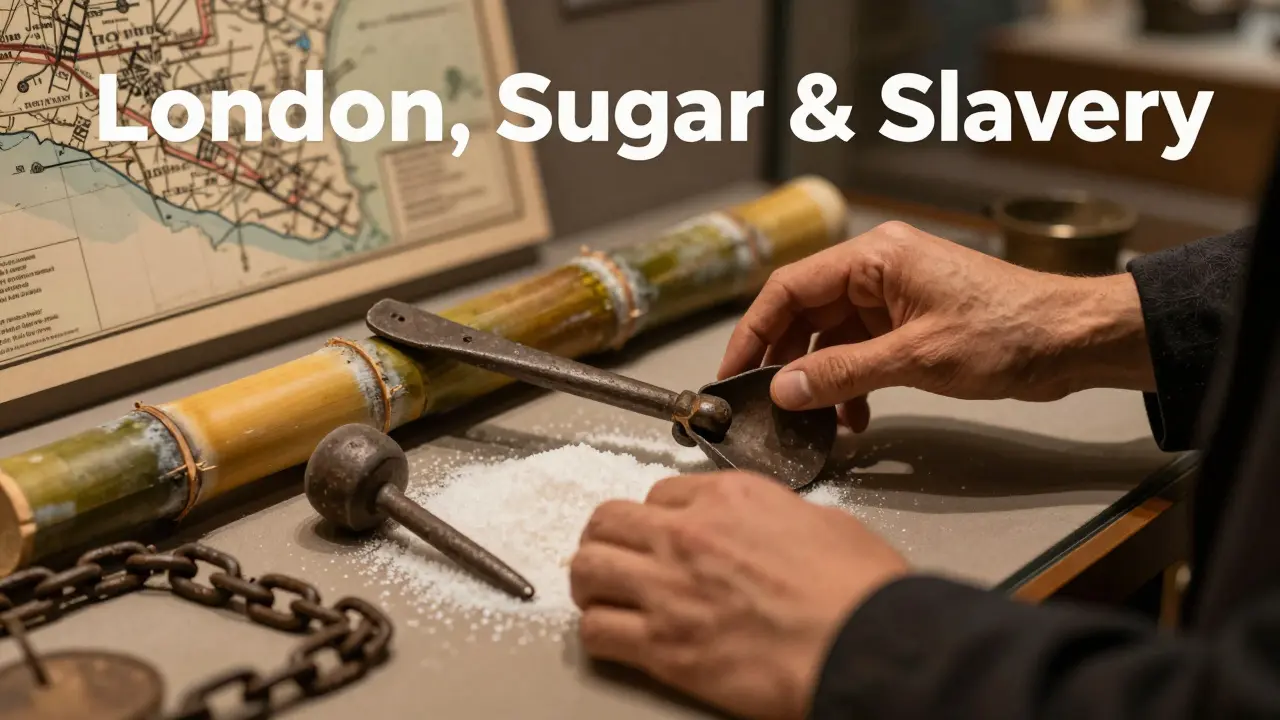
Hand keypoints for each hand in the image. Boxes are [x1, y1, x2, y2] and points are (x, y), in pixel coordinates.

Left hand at [570, 471, 907, 719]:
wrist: (863, 647)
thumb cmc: (859, 592)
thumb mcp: (823, 522)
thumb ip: (776, 518)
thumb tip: (767, 532)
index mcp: (730, 497)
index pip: (660, 493)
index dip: (659, 517)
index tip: (662, 534)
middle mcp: (688, 535)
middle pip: (607, 521)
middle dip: (608, 539)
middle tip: (616, 557)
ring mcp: (669, 589)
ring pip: (587, 569)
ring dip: (591, 582)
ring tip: (604, 595)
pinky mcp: (663, 646)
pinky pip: (596, 631)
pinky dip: (599, 634)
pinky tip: (615, 638)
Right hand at [720, 222, 1154, 427]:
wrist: (1074, 340)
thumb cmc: (1009, 331)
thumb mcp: (916, 357)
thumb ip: (843, 373)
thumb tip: (785, 389)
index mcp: (875, 257)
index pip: (790, 288)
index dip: (754, 330)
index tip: (733, 370)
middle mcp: (879, 269)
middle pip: (806, 312)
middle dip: (785, 359)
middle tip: (765, 400)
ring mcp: (896, 295)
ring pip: (832, 336)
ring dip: (821, 378)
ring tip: (816, 418)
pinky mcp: (912, 322)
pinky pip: (862, 350)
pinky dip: (852, 382)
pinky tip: (854, 415)